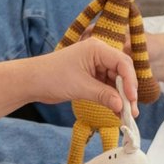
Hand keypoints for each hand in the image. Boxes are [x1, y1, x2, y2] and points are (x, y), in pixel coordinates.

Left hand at [0, 37, 141, 120]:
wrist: (31, 81)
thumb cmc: (51, 77)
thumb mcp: (80, 87)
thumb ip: (103, 95)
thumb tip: (121, 105)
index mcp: (97, 48)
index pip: (123, 63)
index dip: (130, 81)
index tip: (131, 99)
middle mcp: (99, 54)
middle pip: (122, 72)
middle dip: (128, 92)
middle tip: (132, 111)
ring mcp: (95, 65)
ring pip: (115, 81)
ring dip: (120, 97)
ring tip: (125, 114)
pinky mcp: (91, 76)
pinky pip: (106, 86)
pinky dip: (111, 98)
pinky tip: (116, 110)